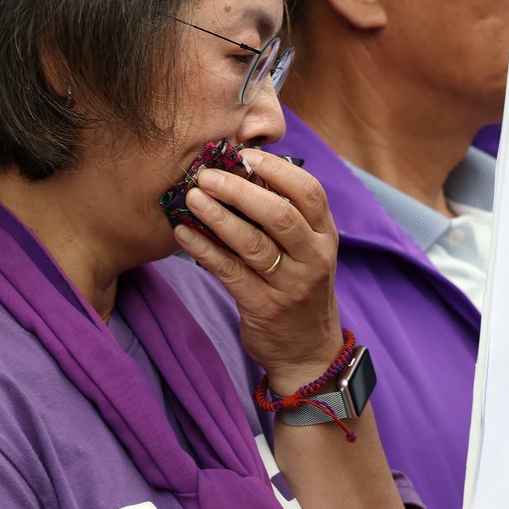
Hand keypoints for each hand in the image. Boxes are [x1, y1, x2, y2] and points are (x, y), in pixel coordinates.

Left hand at [174, 148, 343, 385]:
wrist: (308, 352)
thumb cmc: (300, 290)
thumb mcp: (308, 252)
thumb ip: (286, 218)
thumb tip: (241, 174)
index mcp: (325, 236)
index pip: (309, 192)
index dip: (276, 169)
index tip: (245, 155)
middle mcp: (313, 258)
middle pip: (279, 214)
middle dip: (239, 189)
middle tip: (206, 174)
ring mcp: (290, 284)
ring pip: (253, 243)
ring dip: (218, 216)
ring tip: (191, 197)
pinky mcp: (263, 306)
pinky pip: (229, 272)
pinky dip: (204, 249)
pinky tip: (183, 233)